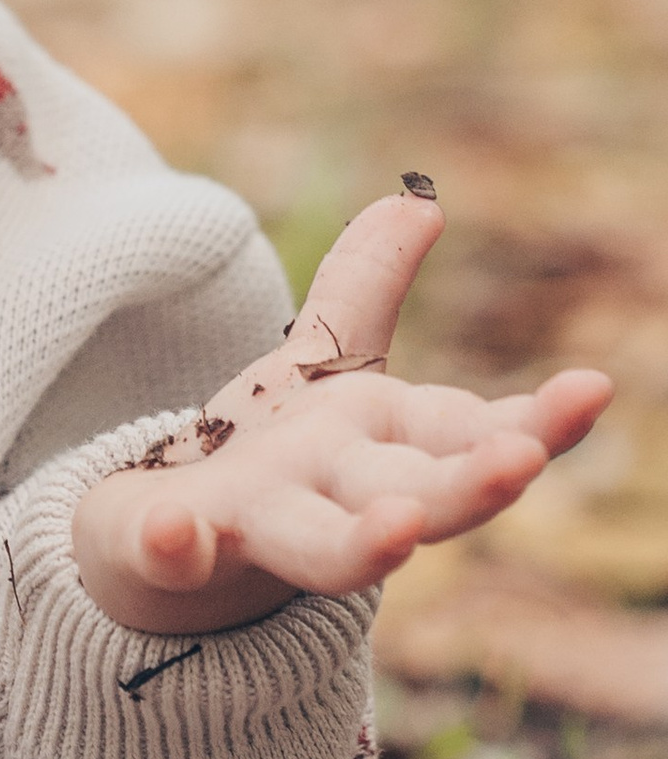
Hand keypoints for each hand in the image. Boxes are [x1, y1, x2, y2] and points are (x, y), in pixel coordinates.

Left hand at [71, 182, 610, 634]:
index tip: (591, 389)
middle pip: (422, 494)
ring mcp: (260, 524)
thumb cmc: (276, 456)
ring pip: (323, 546)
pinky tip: (170, 530)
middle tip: (521, 461)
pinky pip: (177, 555)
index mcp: (383, 444)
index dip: (538, 420)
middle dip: (473, 484)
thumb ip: (364, 287)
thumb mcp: (322, 365)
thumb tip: (419, 203)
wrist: (167, 544)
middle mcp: (337, 493)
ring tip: (398, 529)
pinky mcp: (175, 548)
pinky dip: (175, 547)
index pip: (473, 433)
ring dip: (365, 542)